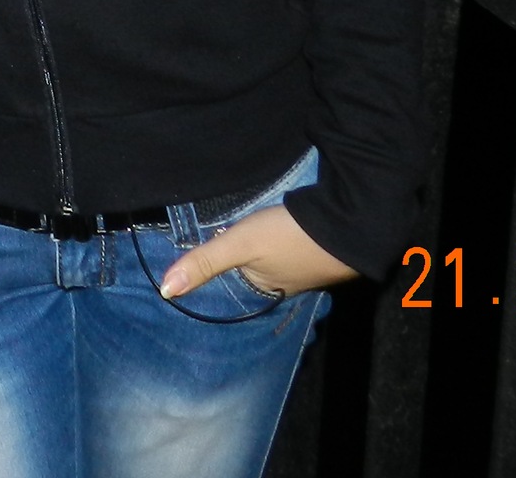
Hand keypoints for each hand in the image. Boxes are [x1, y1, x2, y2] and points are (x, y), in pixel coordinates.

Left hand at [160, 203, 355, 299]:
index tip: (200, 279)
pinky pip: (294, 255)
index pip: (237, 295)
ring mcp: (310, 271)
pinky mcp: (323, 252)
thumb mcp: (240, 244)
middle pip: (257, 280)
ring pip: (276, 268)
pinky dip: (283, 249)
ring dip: (263, 260)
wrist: (351, 221)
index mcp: (269, 293)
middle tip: (221, 259)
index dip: (220, 285)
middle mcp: (290, 288)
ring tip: (245, 250)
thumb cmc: (291, 236)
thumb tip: (165, 291)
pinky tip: (278, 239)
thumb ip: (204, 262)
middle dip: (242, 273)